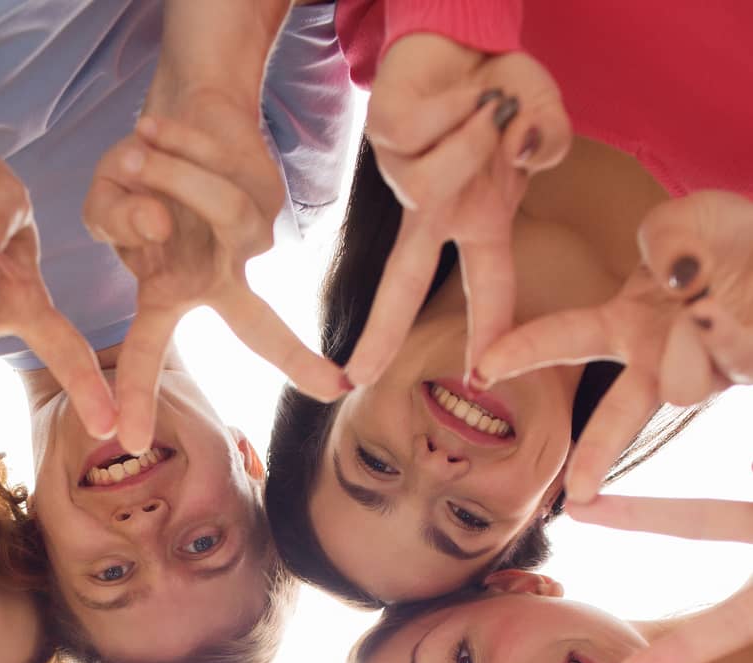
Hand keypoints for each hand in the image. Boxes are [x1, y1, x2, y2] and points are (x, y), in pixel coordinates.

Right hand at [82, 100, 343, 454]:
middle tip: (330, 387)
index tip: (165, 434)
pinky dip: (177, 146)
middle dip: (290, 355)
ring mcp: (247, 235)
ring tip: (140, 152)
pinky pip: (225, 174)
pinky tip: (155, 134)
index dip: (160, 390)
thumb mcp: (104, 200)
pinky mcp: (263, 192)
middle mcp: (219, 275)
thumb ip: (112, 217)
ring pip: (221, 213)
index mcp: (178, 290)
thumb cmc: (139, 171)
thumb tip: (154, 221)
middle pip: (254, 328)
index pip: (163, 348)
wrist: (184, 105)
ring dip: (170, 174)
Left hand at [352, 34, 570, 385]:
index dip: (490, 336)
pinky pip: (425, 135)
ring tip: (491, 108)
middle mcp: (437, 210)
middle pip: (404, 282)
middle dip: (383, 331)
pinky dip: (461, 106)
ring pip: (430, 187)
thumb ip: (551, 140)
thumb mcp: (546, 116)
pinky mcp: (384, 136)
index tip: (481, 380)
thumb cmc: (504, 86)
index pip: (487, 289)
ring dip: (474, 142)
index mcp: (479, 220)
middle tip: (358, 376)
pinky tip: (467, 92)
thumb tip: (526, 150)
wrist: (464, 35)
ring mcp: (405, 177)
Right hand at [477, 191, 752, 498]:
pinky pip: (734, 363)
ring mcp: (706, 372)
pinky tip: (728, 313)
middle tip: (578, 493)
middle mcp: (660, 360)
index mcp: (628, 324)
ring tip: (708, 306)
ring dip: (693, 347)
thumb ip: (667, 233)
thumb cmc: (727, 239)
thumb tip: (674, 278)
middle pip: (619, 413)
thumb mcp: (690, 216)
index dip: (522, 351)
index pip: (565, 338)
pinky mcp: (743, 369)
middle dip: (598, 451)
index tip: (482, 372)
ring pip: (685, 382)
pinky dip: (729, 337)